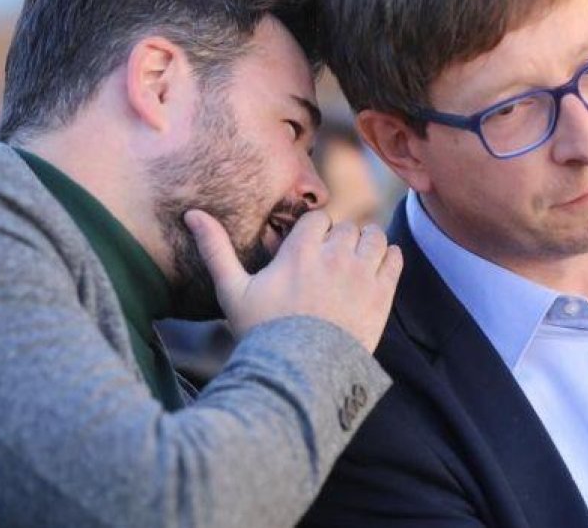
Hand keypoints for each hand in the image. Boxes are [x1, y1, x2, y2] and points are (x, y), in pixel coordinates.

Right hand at [184, 209, 400, 352]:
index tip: (309, 251)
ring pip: (374, 237)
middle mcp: (334, 256)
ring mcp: (362, 274)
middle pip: (347, 228)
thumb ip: (216, 249)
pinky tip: (374, 272)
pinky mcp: (382, 294)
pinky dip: (388, 258)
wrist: (299, 374)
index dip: (314, 233)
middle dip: (338, 241)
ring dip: (365, 245)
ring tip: (353, 265)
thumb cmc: (262, 332)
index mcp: (300, 250)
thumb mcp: (233, 291)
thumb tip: (192, 213)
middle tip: (330, 265)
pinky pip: (395, 258)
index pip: (318, 219)